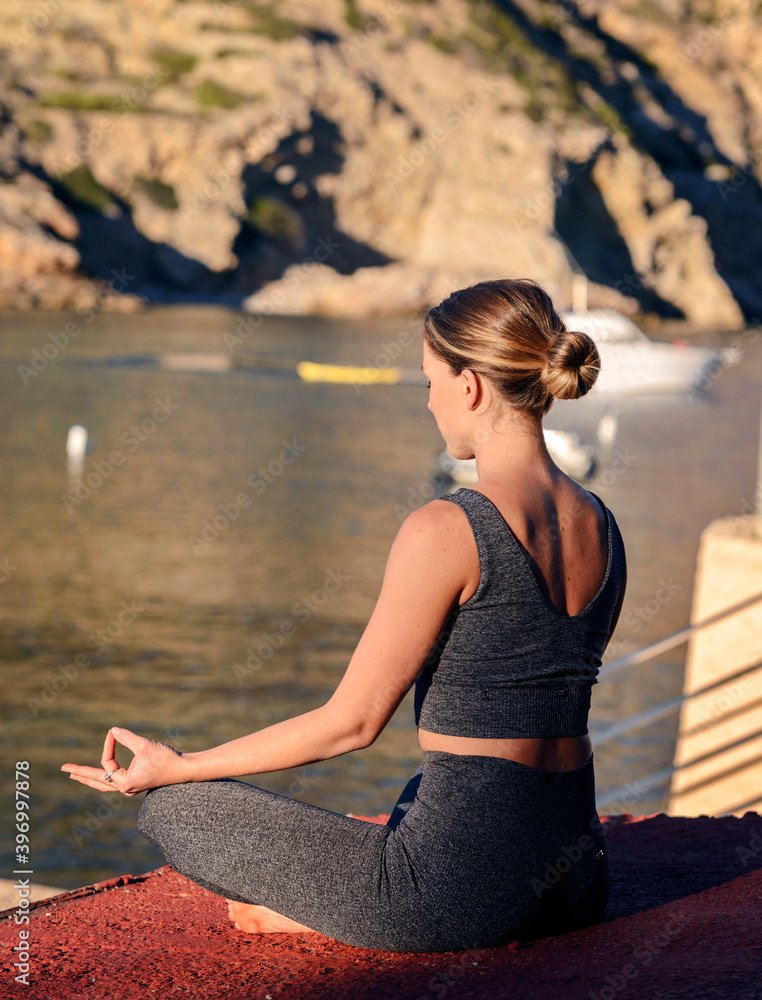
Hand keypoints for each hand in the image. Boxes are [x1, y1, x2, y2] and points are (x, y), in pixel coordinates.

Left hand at [61, 727, 185, 796]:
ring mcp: (131, 786)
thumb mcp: (144, 746)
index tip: (113, 731)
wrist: (184, 769)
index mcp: (124, 782)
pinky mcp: (137, 782)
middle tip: (64, 769)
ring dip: (90, 778)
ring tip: (77, 775)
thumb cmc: (166, 759)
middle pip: (97, 781)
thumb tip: (113, 730)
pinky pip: (114, 781)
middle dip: (81, 773)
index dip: (109, 745)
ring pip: (104, 783)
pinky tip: (103, 775)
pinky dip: (104, 778)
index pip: (108, 762)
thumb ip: (127, 738)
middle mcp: (125, 787)